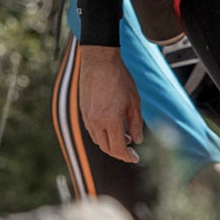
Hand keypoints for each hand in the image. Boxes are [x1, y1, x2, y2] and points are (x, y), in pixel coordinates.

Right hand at [77, 44, 142, 162]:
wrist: (99, 61)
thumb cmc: (119, 79)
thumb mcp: (134, 101)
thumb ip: (136, 124)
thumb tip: (137, 140)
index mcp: (111, 120)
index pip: (118, 149)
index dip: (128, 156)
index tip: (135, 158)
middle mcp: (96, 122)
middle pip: (106, 148)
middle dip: (119, 153)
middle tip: (130, 151)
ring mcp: (87, 117)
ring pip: (97, 140)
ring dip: (110, 143)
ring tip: (123, 136)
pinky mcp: (83, 110)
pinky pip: (91, 130)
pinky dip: (102, 134)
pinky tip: (111, 126)